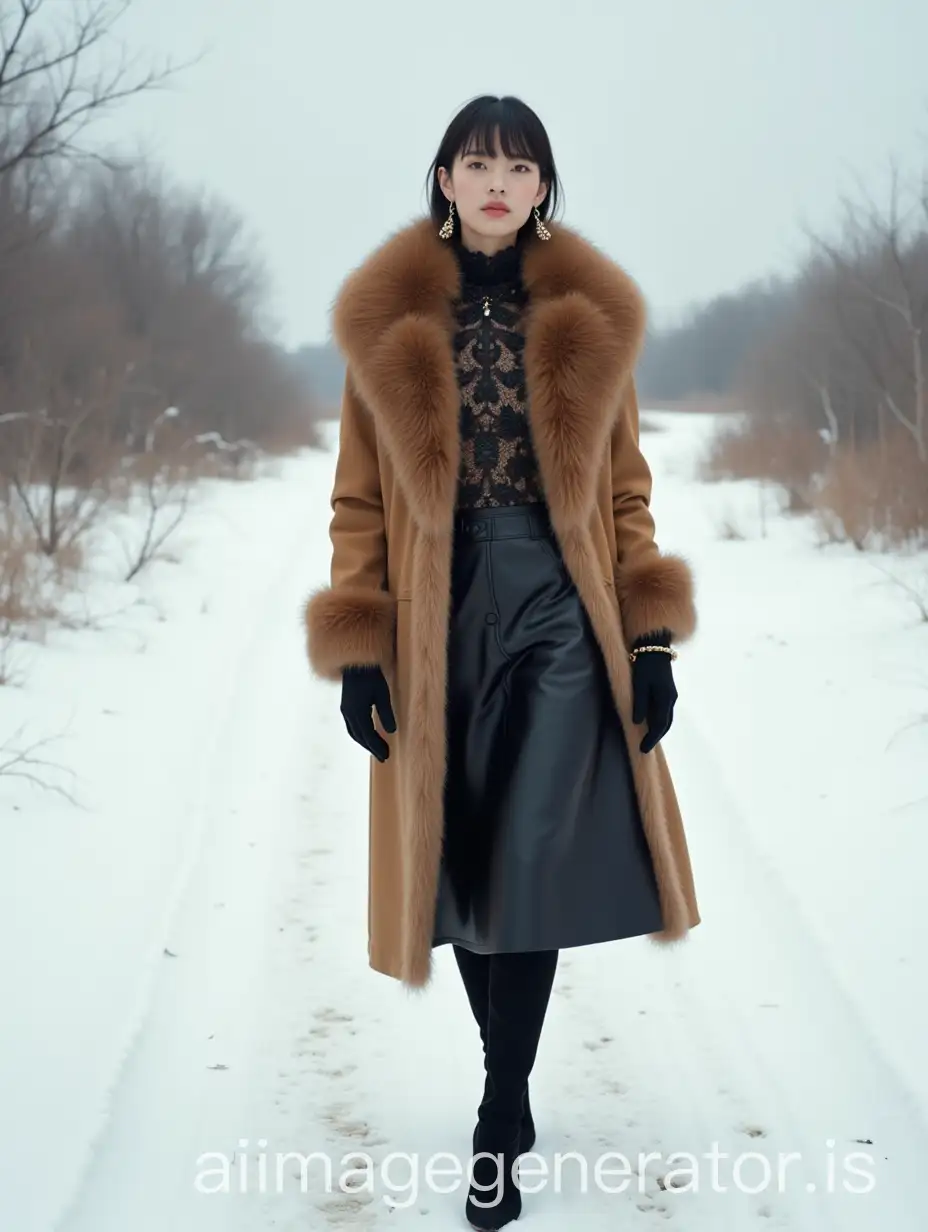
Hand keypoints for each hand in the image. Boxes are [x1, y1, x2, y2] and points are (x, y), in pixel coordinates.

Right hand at [340, 664, 395, 761]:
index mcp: (357, 712)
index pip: (368, 735)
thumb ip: (386, 713)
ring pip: (354, 732)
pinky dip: (360, 734)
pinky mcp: (345, 706)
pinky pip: (351, 726)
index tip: (387, 756)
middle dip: (372, 748)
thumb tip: (392, 731)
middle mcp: (348, 713)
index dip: (377, 747)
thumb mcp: (383, 694)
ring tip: (376, 749)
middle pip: (360, 737)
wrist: (356, 662)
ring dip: (365, 742)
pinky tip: (367, 735)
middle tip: (384, 757)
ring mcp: (345, 710)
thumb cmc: (371, 676)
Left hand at [631, 633, 676, 753]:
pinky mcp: (668, 691)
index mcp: (665, 699)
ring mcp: (671, 695)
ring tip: (648, 739)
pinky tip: (652, 723)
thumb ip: (639, 703)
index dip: (651, 739)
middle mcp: (671, 699)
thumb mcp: (639, 684)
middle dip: (656, 737)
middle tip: (645, 747)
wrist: (654, 648)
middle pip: (666, 724)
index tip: (642, 749)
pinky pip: (665, 711)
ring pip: (667, 718)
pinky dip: (660, 721)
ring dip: (659, 730)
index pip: (659, 725)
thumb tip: (637, 722)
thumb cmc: (645, 665)